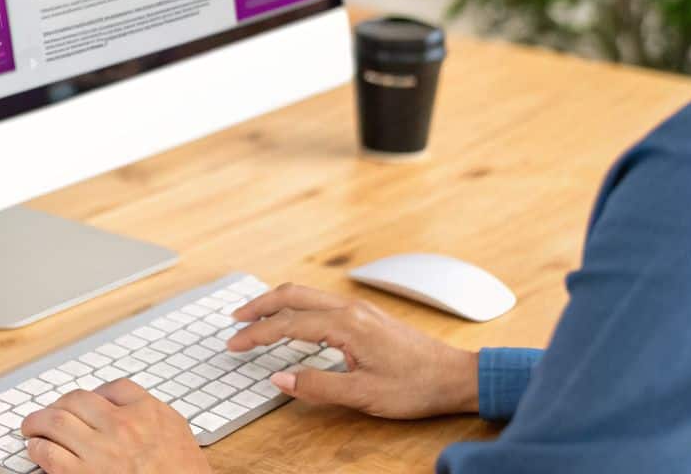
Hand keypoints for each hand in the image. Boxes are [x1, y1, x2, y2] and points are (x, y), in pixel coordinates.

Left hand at [20, 379, 210, 473]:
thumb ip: (154, 414)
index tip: (85, 404)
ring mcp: (100, 452)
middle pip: (77, 400)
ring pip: (56, 422)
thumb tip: (125, 406)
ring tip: (31, 427)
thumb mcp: (178, 433)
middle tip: (48, 413)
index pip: (114, 389)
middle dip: (57, 405)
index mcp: (147, 414)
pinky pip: (49, 454)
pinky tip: (37, 449)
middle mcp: (122, 427)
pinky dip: (38, 448)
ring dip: (38, 422)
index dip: (95, 395)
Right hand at [227, 282, 478, 419]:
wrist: (456, 376)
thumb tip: (279, 377)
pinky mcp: (368, 316)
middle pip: (293, 295)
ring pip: (308, 295)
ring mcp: (360, 309)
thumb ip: (318, 386)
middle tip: (235, 321)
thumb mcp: (364, 395)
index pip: (288, 324)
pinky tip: (295, 320)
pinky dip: (298, 306)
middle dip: (260, 306)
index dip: (257, 335)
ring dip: (278, 303)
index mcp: (347, 325)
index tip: (234, 345)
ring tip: (256, 318)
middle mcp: (351, 309)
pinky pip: (322, 302)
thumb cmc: (416, 386)